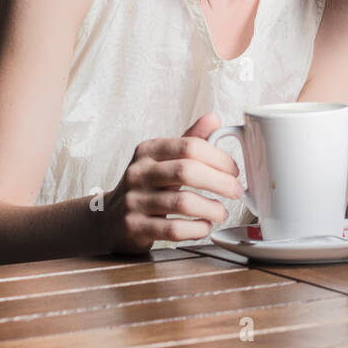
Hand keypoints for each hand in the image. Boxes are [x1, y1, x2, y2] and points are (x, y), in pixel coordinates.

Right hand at [102, 112, 243, 253]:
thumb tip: (214, 118)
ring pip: (182, 203)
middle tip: (237, 192)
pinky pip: (173, 230)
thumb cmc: (147, 186)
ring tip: (222, 212)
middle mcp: (139, 172)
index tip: (234, 171)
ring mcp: (134, 201)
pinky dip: (196, 229)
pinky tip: (205, 226)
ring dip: (211, 209)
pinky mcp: (134, 227)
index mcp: (148, 150)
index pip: (190, 146)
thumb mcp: (164, 159)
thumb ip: (190, 140)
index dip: (219, 158)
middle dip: (220, 183)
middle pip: (187, 171)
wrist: (109, 218)